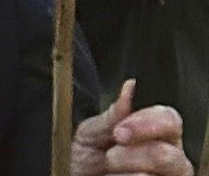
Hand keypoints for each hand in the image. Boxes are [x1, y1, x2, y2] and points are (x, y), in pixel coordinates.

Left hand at [72, 81, 192, 175]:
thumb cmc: (86, 158)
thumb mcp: (92, 133)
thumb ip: (113, 115)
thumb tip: (130, 88)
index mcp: (156, 133)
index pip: (170, 119)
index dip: (146, 123)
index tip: (119, 131)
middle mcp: (169, 157)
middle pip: (168, 154)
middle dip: (133, 154)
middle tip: (110, 156)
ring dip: (126, 172)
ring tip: (108, 171)